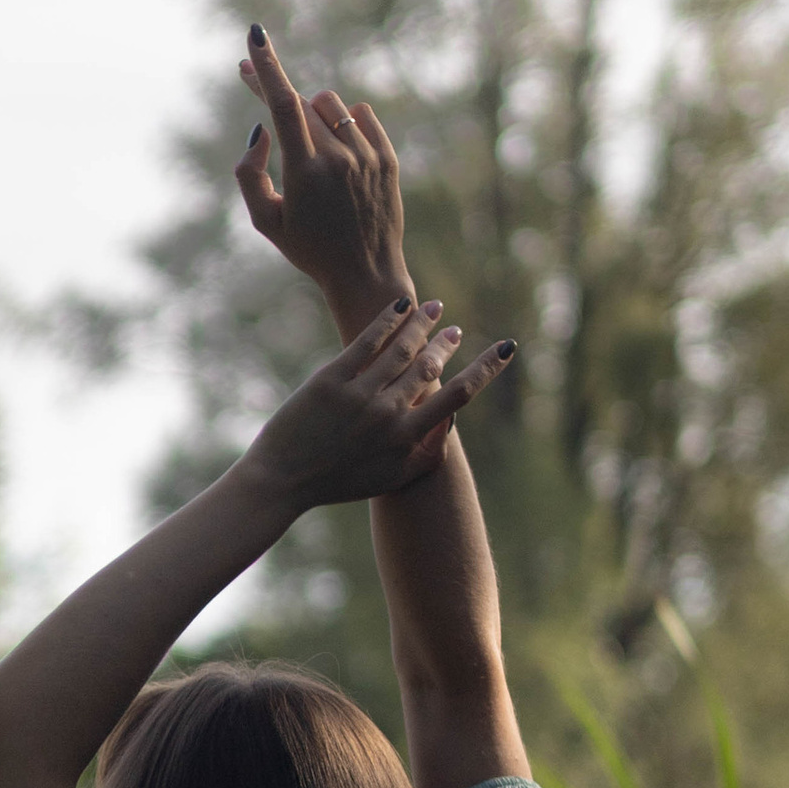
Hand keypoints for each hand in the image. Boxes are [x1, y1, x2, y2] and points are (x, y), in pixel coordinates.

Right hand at [235, 26, 411, 319]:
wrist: (366, 274)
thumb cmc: (308, 250)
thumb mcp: (265, 220)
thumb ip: (249, 173)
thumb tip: (260, 129)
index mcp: (304, 172)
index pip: (282, 103)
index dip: (265, 67)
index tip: (254, 37)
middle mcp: (339, 158)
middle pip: (302, 104)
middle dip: (278, 94)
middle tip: (258, 89)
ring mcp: (367, 156)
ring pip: (332, 106)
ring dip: (314, 113)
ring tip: (312, 149)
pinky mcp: (388, 158)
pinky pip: (362, 115)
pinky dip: (346, 122)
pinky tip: (340, 149)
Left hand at [240, 299, 508, 518]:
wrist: (282, 481)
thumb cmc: (338, 483)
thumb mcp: (390, 479)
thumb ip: (426, 455)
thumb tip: (450, 425)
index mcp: (406, 439)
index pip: (458, 397)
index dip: (486, 370)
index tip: (506, 349)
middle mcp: (388, 414)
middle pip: (429, 367)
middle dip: (446, 345)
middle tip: (454, 331)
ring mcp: (359, 395)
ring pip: (401, 349)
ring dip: (422, 324)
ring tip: (433, 308)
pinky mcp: (330, 380)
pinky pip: (366, 342)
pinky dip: (387, 320)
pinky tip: (400, 304)